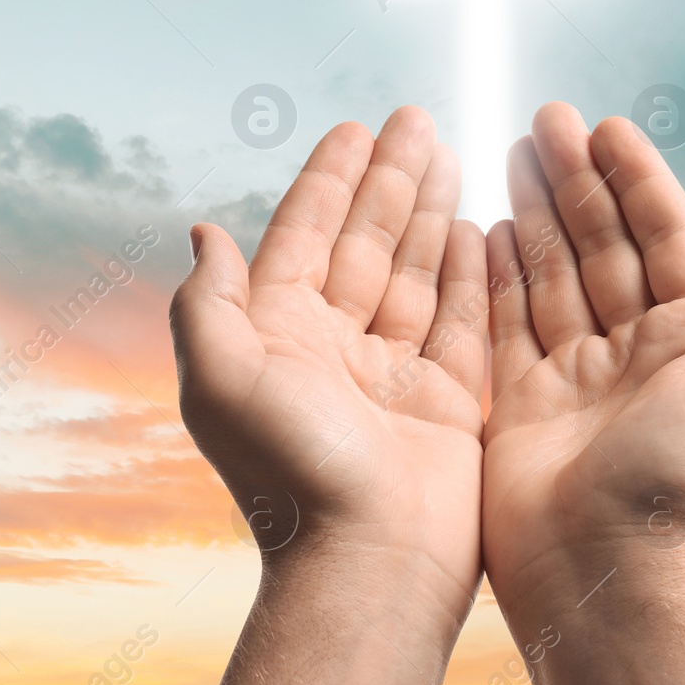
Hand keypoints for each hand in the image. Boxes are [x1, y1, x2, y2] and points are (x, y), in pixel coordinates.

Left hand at [162, 107, 490, 684]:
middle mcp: (335, 350)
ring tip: (453, 153)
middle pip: (367, 244)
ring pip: (417, 274)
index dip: (330, 181)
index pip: (306, 237)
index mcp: (278, 338)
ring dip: (431, 213)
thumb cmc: (290, 472)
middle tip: (418, 120)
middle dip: (390, 181)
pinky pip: (464, 321)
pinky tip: (481, 226)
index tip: (354, 129)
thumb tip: (204, 231)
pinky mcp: (450, 402)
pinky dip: (472, 273)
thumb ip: (208, 300)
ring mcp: (396, 375)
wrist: (370, 563)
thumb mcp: (222, 377)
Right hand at [478, 102, 684, 684]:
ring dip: (533, 212)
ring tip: (511, 152)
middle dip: (574, 179)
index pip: (662, 236)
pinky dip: (493, 273)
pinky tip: (482, 226)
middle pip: (601, 244)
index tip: (606, 125)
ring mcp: (573, 375)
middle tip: (545, 118)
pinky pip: (504, 321)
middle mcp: (635, 350)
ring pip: (551, 273)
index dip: (636, 178)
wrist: (606, 571)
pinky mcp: (518, 402)